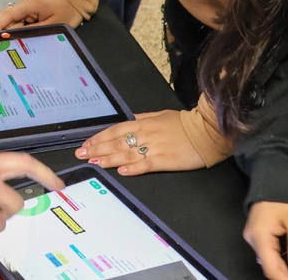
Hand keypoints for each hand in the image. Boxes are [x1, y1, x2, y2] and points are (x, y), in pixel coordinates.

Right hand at [0, 0, 83, 31]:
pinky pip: (16, 21)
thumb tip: (17, 38)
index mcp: (29, 4)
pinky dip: (11, 29)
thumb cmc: (68, 10)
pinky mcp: (28, 11)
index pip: (8, 15)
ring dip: (4, 30)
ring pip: (10, 20)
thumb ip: (33, 31)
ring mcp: (26, 7)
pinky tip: (6, 37)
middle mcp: (24, 4)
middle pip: (5, 17)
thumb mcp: (52, 24)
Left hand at [73, 110, 205, 174]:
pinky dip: (133, 168)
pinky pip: (145, 164)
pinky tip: (121, 171)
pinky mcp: (164, 160)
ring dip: (109, 159)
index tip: (86, 143)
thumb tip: (128, 119)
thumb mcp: (160, 115)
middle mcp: (146, 135)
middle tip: (81, 154)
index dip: (99, 137)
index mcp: (144, 123)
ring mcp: (154, 148)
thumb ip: (142, 118)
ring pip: (127, 154)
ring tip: (94, 162)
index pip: (116, 130)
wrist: (205, 131)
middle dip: (97, 148)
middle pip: (116, 142)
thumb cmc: (184, 123)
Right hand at [246, 201, 287, 278]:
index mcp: (259, 235)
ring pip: (269, 262)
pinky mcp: (257, 235)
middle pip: (269, 267)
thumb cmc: (286, 195)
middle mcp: (252, 239)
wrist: (276, 176)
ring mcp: (253, 237)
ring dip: (286, 272)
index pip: (272, 268)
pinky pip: (269, 255)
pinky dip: (282, 263)